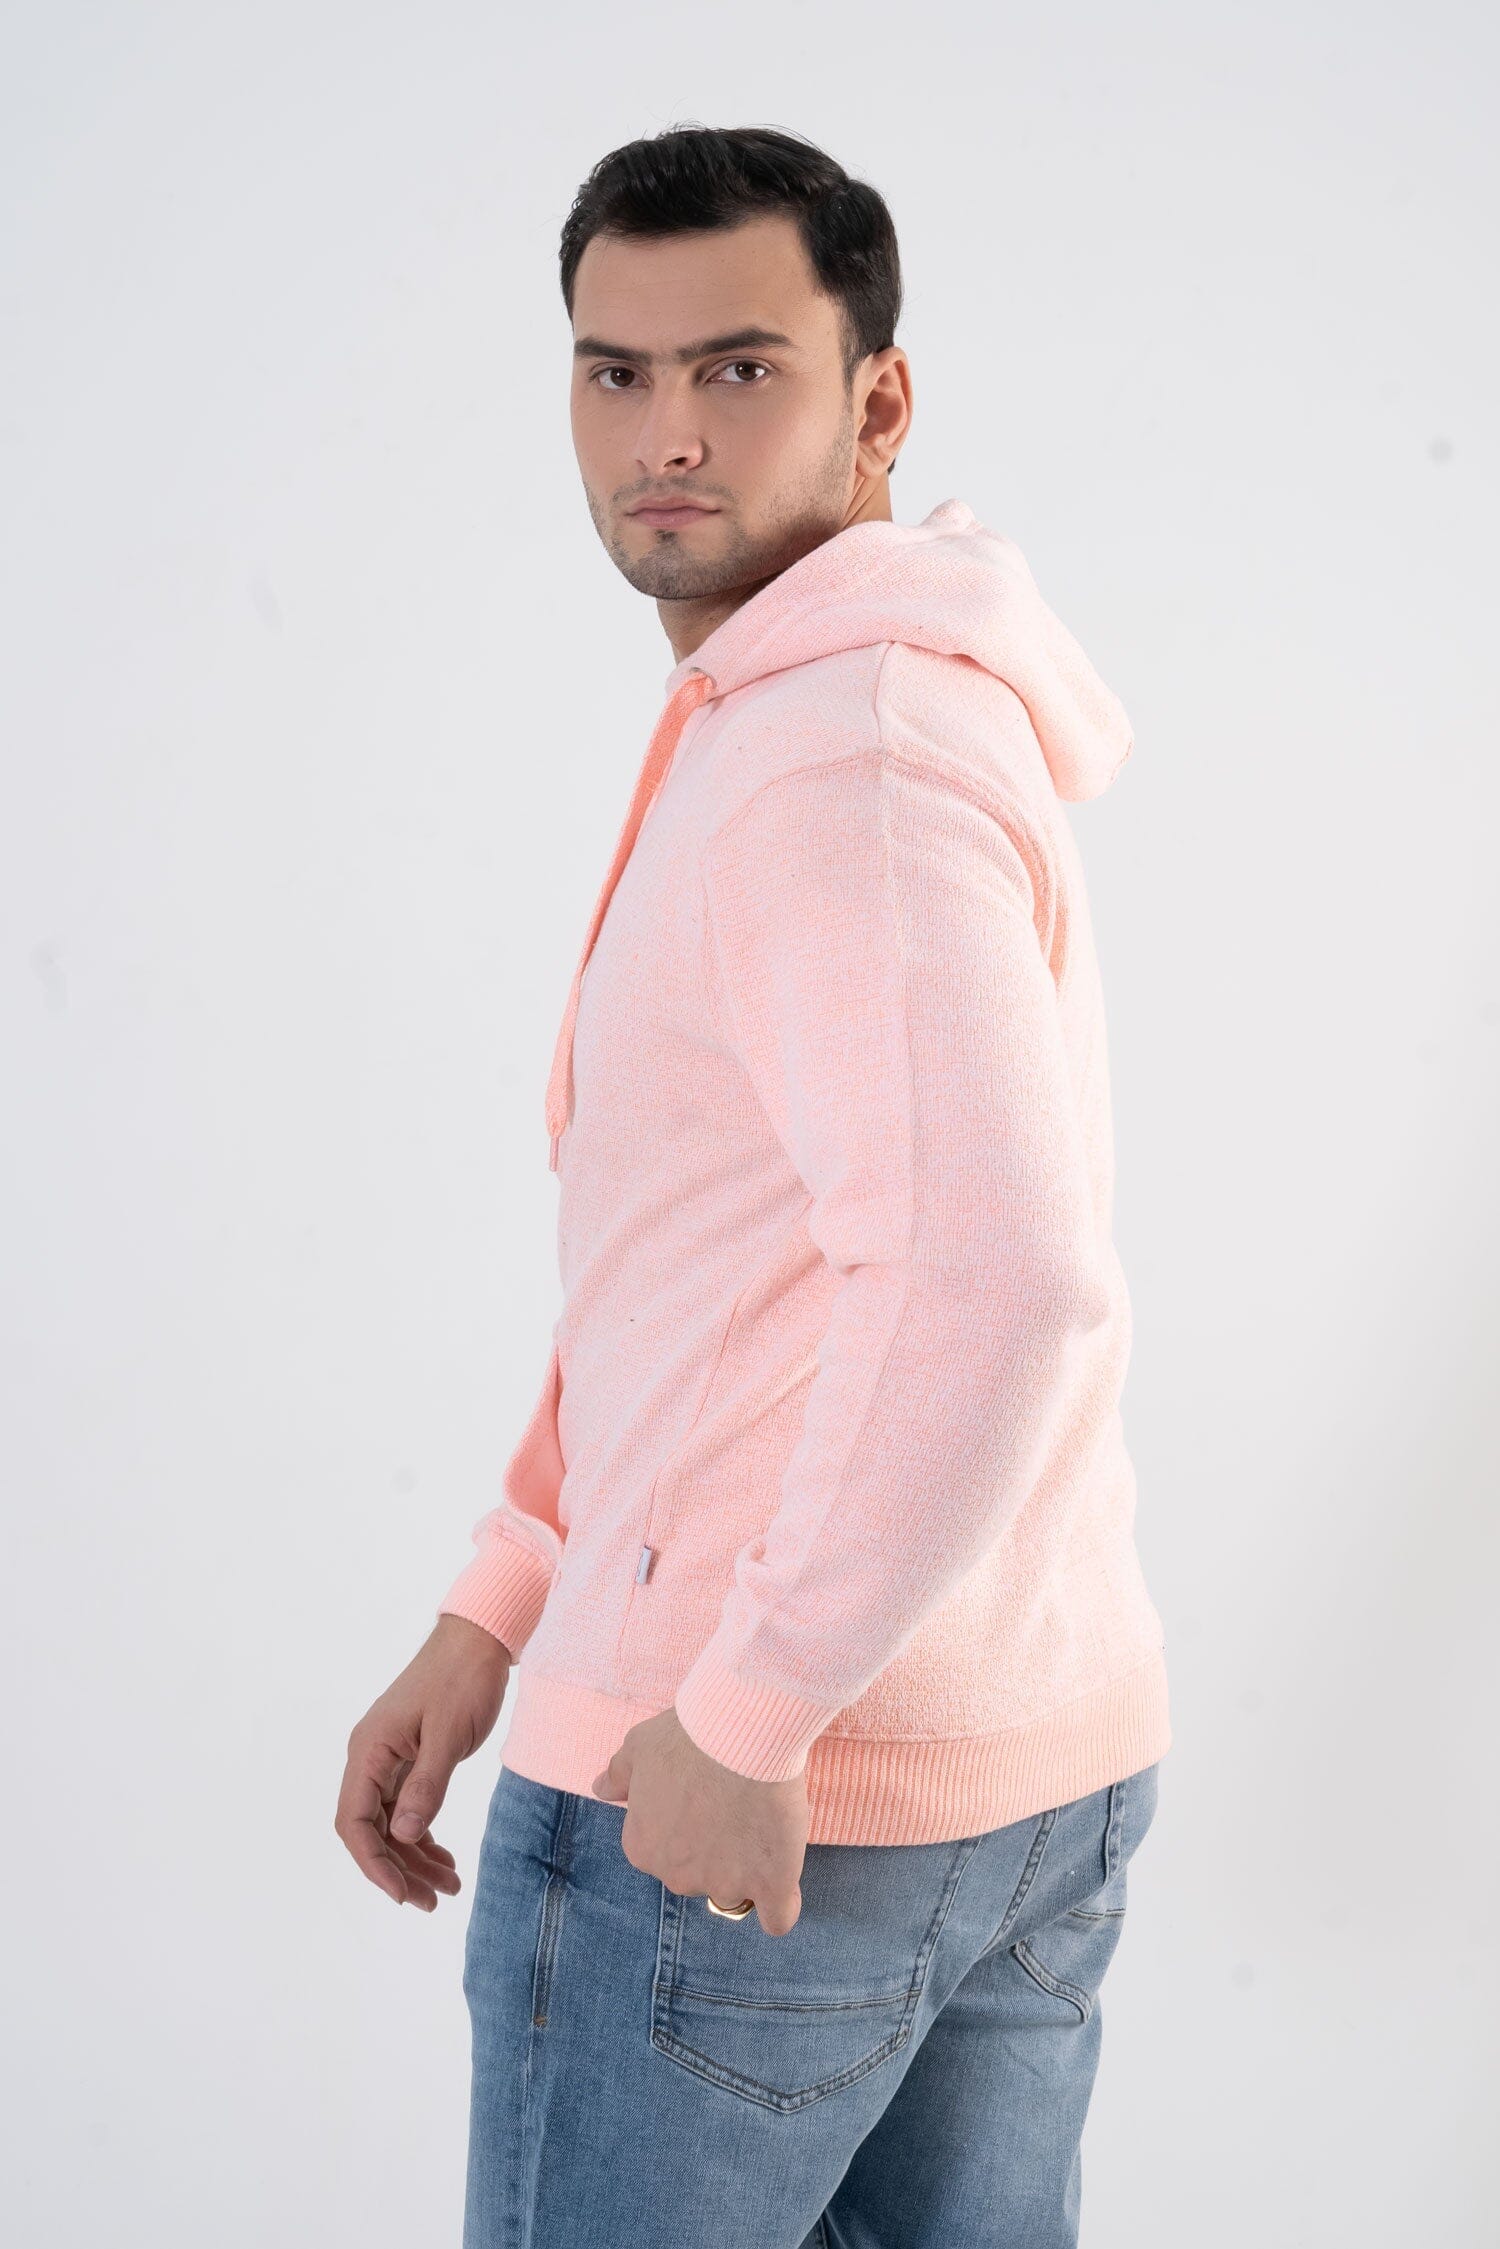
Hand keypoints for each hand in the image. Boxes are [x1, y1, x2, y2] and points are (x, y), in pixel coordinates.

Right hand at [335, 1615, 510, 1909]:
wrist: (479, 1640)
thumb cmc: (463, 1678)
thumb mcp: (449, 1734)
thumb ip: (426, 1785)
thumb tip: (402, 1836)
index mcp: (369, 1750)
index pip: (353, 1821)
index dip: (373, 1863)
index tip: (402, 1894)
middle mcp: (371, 1758)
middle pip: (371, 1830)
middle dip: (399, 1870)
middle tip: (433, 1902)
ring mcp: (389, 1760)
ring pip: (391, 1825)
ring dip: (414, 1859)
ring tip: (448, 1889)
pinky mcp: (410, 1760)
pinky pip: (408, 1810)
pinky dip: (424, 1837)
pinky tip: (445, 1861)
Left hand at [591, 1706, 808, 1936]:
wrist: (742, 1734)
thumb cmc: (688, 1737)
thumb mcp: (639, 1747)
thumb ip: (618, 1775)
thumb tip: (600, 1789)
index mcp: (643, 1848)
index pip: (658, 1852)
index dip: (680, 1825)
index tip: (698, 1799)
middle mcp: (678, 1877)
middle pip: (696, 1874)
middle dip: (711, 1849)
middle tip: (731, 1804)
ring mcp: (725, 1885)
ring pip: (735, 1889)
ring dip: (746, 1867)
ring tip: (761, 1822)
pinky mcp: (770, 1885)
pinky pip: (777, 1917)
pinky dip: (780, 1905)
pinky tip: (781, 1882)